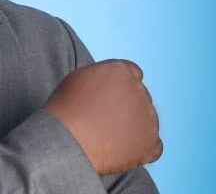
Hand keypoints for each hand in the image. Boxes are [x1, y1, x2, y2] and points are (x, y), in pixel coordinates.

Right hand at [44, 59, 162, 175]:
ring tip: (108, 136)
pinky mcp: (151, 142)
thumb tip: (112, 84)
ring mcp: (148, 117)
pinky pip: (153, 145)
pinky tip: (120, 148)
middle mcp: (138, 90)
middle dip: (128, 106)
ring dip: (134, 126)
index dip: (121, 86)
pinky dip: (141, 149)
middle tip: (106, 119)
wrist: (67, 138)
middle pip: (140, 96)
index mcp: (120, 71)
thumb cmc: (66, 109)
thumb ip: (102, 76)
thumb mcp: (79, 78)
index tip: (111, 97)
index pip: (132, 73)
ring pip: (148, 120)